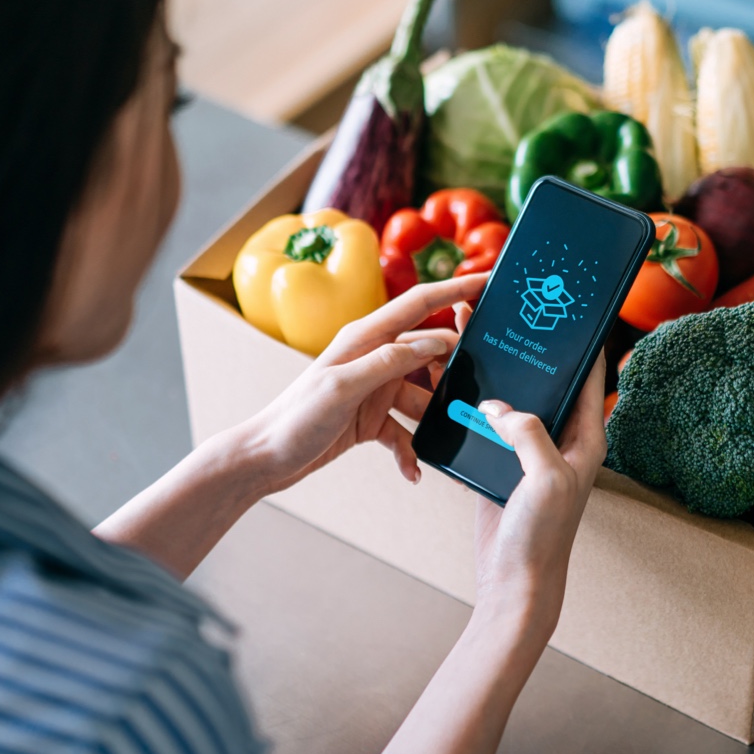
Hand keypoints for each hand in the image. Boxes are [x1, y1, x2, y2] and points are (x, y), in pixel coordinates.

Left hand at [229, 273, 486, 496]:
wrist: (264, 459)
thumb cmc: (295, 418)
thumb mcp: (343, 387)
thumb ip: (389, 362)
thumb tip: (436, 342)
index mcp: (365, 337)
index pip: (419, 304)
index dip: (455, 289)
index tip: (488, 282)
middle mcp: (373, 358)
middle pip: (429, 353)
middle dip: (456, 370)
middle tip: (484, 387)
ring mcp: (374, 388)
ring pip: (423, 396)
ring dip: (436, 420)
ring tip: (451, 437)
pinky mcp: (372, 418)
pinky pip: (405, 431)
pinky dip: (411, 451)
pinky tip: (413, 472)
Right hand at [469, 312, 607, 628]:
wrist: (515, 580)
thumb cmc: (543, 536)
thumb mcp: (546, 479)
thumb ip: (528, 434)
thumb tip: (499, 408)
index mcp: (585, 436)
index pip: (588, 375)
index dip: (580, 340)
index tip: (568, 305)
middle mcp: (561, 438)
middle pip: (543, 379)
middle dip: (523, 346)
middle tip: (501, 309)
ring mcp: (530, 450)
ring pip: (511, 398)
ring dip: (491, 372)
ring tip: (466, 335)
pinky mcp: (502, 462)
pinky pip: (487, 423)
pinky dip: (471, 403)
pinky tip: (450, 382)